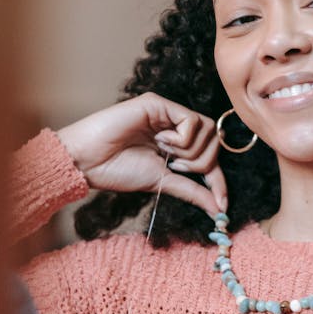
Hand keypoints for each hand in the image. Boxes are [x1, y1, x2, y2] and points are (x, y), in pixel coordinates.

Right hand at [56, 93, 225, 218]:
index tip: (223, 206)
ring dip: (190, 150)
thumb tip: (218, 209)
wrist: (89, 162)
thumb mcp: (162, 182)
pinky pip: (192, 120)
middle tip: (175, 166)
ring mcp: (167, 113)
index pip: (209, 158)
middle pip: (214, 141)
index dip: (218, 181)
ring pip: (208, 130)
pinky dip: (182, 138)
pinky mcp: (159, 104)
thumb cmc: (117, 170)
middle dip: (200, 162)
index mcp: (174, 145)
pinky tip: (160, 141)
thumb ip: (191, 190)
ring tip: (164, 152)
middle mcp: (174, 126)